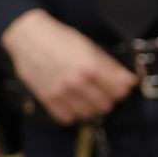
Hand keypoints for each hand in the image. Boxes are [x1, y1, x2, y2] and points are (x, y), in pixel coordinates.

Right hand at [0, 9, 137, 124]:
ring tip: (88, 96)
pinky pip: (68, 118)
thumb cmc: (60, 38)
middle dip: (108, 98)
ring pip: (89, 114)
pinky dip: (73, 112)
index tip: (122, 84)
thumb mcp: (89, 46)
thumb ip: (109, 65)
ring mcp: (61, 93)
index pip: (120, 91)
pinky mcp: (47, 100)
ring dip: (91, 107)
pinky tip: (73, 102)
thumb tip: (129, 80)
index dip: (123, 88)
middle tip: (104, 90)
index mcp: (91, 67)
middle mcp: (77, 83)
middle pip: (106, 105)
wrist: (28, 37)